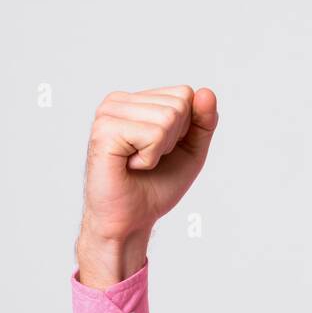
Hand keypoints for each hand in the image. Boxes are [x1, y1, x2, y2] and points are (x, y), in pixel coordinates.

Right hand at [75, 85, 219, 287]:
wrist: (130, 220)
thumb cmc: (155, 186)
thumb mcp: (191, 151)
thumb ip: (203, 122)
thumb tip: (206, 92)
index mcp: (136, 100)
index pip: (185, 93)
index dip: (185, 130)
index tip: (162, 150)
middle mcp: (118, 101)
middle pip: (178, 104)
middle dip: (173, 140)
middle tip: (148, 159)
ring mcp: (108, 113)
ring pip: (167, 117)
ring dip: (160, 151)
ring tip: (137, 163)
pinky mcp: (104, 130)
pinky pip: (152, 134)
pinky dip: (149, 158)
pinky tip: (129, 166)